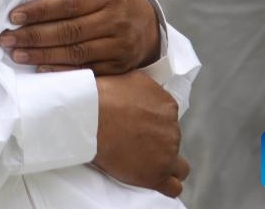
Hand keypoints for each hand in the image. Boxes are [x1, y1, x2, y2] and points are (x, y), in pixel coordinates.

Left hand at [0, 0, 159, 74]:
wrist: (146, 24)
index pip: (69, 4)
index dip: (40, 11)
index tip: (14, 16)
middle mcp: (115, 20)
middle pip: (69, 31)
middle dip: (34, 36)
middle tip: (6, 38)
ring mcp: (117, 45)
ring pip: (75, 53)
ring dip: (42, 55)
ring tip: (16, 53)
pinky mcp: (117, 66)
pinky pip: (86, 70)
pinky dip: (61, 71)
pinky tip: (39, 67)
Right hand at [94, 71, 188, 196]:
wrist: (88, 116)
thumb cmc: (102, 96)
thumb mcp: (132, 78)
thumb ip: (148, 89)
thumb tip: (147, 95)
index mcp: (168, 106)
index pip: (168, 119)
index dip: (152, 123)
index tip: (137, 125)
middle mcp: (172, 130)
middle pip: (171, 140)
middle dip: (156, 141)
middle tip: (132, 140)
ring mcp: (166, 154)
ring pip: (176, 164)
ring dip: (161, 161)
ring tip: (140, 159)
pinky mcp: (155, 175)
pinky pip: (173, 187)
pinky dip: (165, 183)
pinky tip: (153, 177)